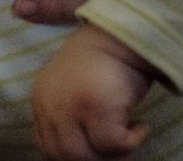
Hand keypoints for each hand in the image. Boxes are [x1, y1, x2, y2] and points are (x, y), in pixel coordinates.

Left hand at [33, 23, 153, 159]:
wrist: (123, 34)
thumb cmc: (105, 64)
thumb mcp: (74, 90)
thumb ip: (68, 118)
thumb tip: (84, 157)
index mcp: (42, 101)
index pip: (48, 147)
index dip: (74, 156)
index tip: (98, 151)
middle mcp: (50, 104)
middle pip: (67, 155)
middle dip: (97, 158)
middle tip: (119, 149)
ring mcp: (70, 106)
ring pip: (89, 156)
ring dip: (113, 154)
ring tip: (128, 137)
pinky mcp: (95, 106)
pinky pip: (114, 144)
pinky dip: (132, 141)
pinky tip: (140, 126)